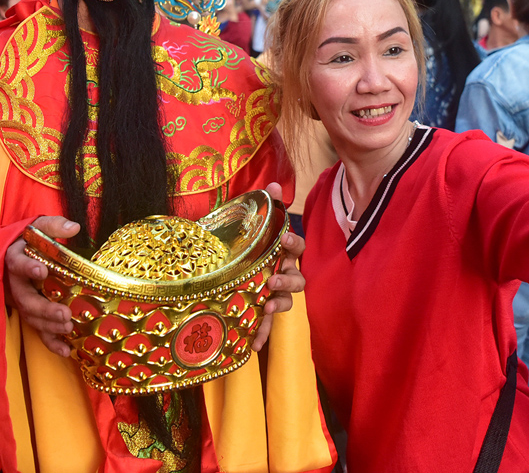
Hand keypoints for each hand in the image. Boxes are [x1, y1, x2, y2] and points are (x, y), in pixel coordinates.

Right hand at [4, 216, 80, 357]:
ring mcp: (20, 301)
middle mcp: (14, 284)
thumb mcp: (37, 228)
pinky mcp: (28, 313)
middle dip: (44, 308)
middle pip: (26, 299)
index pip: (17, 264)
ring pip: (31, 317)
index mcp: (14, 259)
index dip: (28, 268)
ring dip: (48, 326)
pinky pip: (37, 330)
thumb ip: (52, 225)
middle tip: (64, 314)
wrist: (8, 255)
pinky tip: (65, 350)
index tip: (41, 271)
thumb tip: (74, 227)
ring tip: (67, 328)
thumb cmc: (28, 241)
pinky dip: (50, 342)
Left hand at [252, 182, 305, 351]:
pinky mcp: (263, 309)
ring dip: (279, 304)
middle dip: (288, 280)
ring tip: (266, 307)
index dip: (294, 242)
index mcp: (282, 250)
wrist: (231, 262)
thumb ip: (267, 204)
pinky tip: (253, 345)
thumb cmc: (250, 241)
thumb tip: (274, 184)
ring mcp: (276, 292)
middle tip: (272, 281)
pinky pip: (266, 323)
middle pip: (297, 278)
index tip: (285, 239)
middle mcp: (285, 271)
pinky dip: (262, 334)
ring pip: (287, 301)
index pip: (296, 244)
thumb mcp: (254, 222)